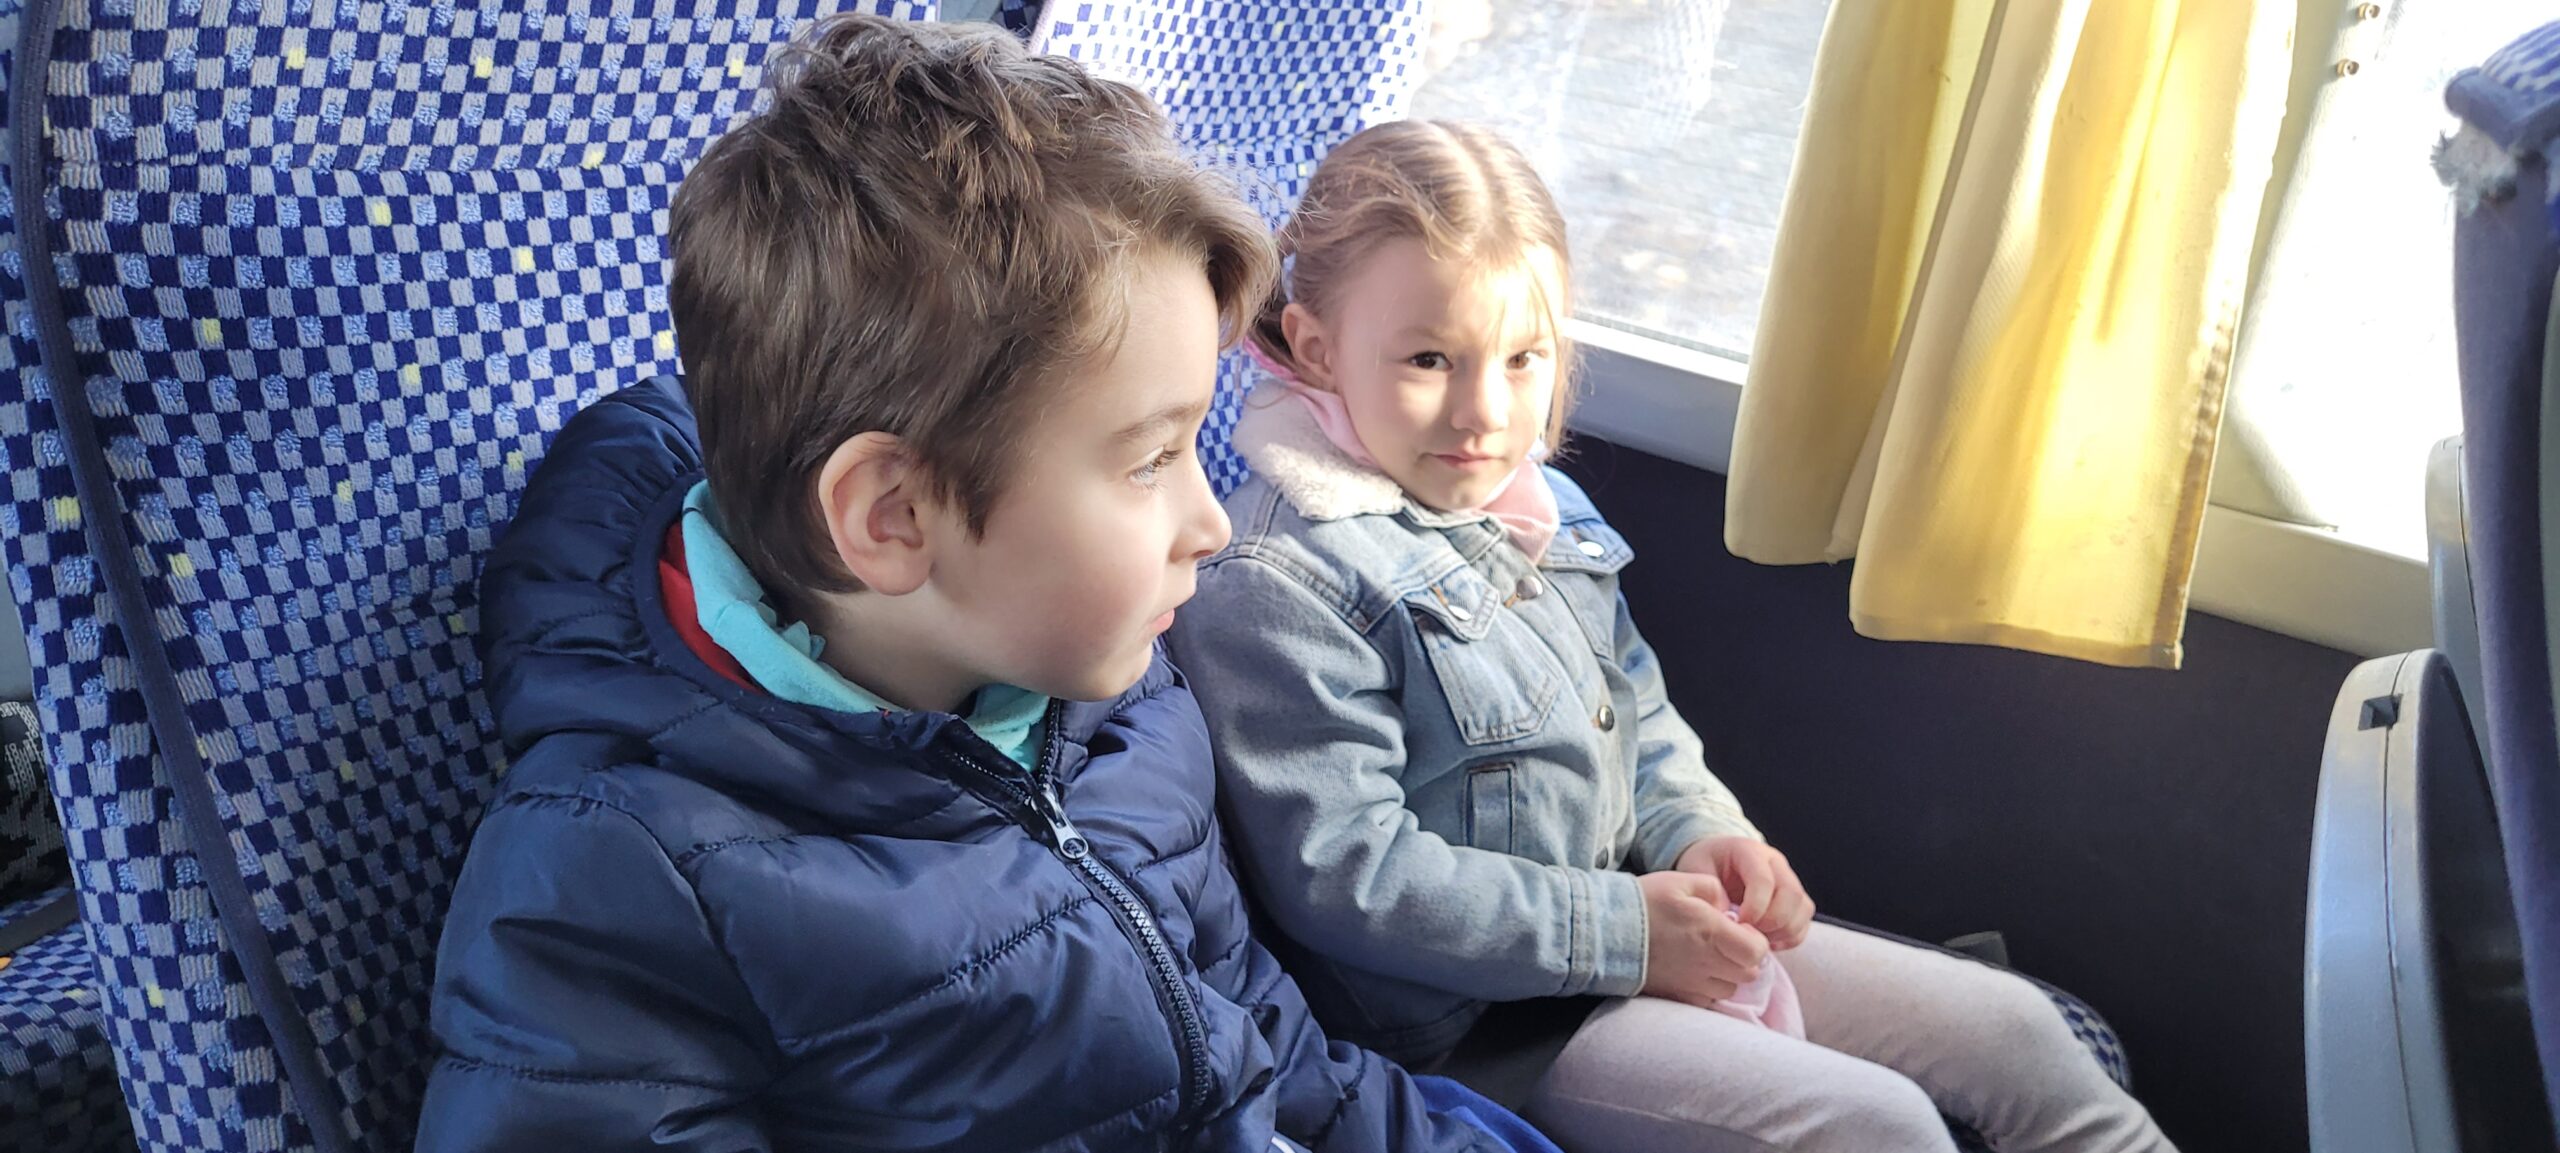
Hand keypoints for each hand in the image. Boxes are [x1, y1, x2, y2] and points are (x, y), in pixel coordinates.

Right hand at [1636, 871, 1770, 1008]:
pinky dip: (1707, 988)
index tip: (1739, 929)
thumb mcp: (1680, 881)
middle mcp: (1707, 963)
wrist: (1604, 932)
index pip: (1757, 951)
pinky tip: (1692, 971)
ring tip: (1707, 956)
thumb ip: (1713, 889)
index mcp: (1712, 932)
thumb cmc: (1642, 903)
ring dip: (1726, 974)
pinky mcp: (1677, 997)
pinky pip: (1707, 1000)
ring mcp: (1692, 984)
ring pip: (1730, 988)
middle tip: (1724, 942)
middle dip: (1744, 958)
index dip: (1755, 940)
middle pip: (1749, 973)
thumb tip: (1728, 908)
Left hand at [1675, 836, 1813, 950]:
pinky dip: (1791, 937)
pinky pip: (1804, 921)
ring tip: (1758, 940)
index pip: (1764, 880)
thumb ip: (1709, 893)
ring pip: (1803, 908)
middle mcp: (1775, 863)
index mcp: (1749, 851)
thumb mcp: (1695, 871)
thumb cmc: (1703, 866)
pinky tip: (1768, 943)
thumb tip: (1730, 920)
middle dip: (1772, 922)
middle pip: (1791, 894)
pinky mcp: (1794, 900)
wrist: (1713, 860)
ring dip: (1784, 931)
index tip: (1739, 924)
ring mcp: (1788, 880)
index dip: (1755, 907)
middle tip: (1750, 935)